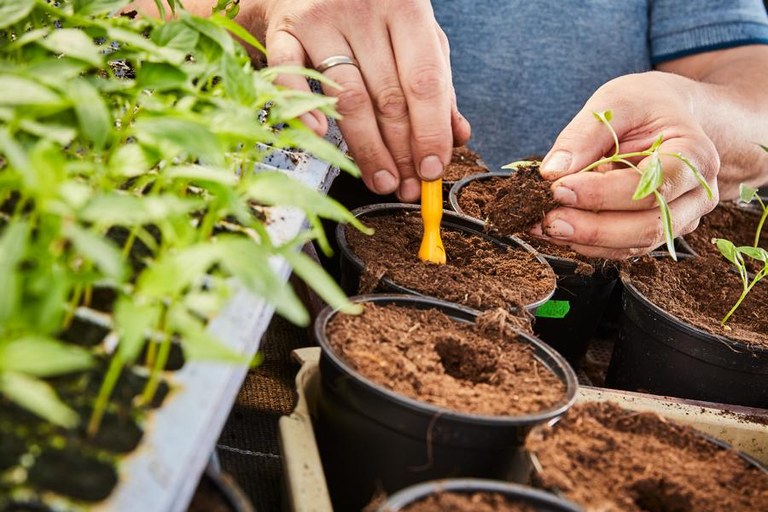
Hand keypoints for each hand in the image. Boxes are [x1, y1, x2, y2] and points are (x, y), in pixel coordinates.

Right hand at [262, 0, 470, 200]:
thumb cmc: (373, 17)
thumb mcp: (415, 39)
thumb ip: (438, 85)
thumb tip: (458, 136)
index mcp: (406, 7)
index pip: (424, 81)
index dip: (430, 131)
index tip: (433, 169)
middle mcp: (363, 10)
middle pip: (388, 97)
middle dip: (401, 151)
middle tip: (408, 186)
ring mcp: (320, 20)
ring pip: (348, 98)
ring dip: (367, 150)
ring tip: (381, 181)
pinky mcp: (284, 31)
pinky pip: (290, 75)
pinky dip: (304, 108)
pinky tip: (320, 136)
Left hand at [534, 71, 719, 258]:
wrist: (672, 117)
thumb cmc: (648, 106)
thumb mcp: (616, 102)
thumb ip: (584, 134)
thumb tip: (552, 171)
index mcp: (694, 157)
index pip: (649, 186)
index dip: (601, 193)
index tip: (559, 188)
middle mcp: (695, 195)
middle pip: (646, 226)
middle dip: (592, 228)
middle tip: (549, 219)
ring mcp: (679, 218)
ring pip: (633, 244)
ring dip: (584, 240)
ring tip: (544, 226)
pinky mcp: (656, 230)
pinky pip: (622, 247)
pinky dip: (587, 243)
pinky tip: (557, 229)